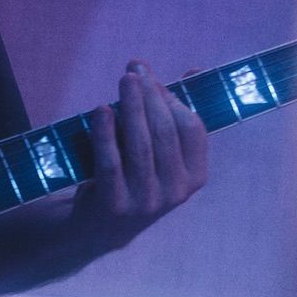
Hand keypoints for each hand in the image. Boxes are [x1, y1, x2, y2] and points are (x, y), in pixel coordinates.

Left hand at [80, 60, 208, 241]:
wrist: (101, 226)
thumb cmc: (134, 176)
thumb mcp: (161, 154)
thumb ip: (175, 116)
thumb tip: (193, 72)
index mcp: (195, 176)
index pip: (192, 130)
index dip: (173, 99)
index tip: (153, 77)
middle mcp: (175, 192)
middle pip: (164, 133)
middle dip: (151, 96)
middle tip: (135, 70)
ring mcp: (146, 201)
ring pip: (140, 145)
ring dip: (132, 107)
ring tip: (124, 80)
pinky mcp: (115, 205)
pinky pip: (110, 163)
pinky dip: (106, 134)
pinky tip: (102, 110)